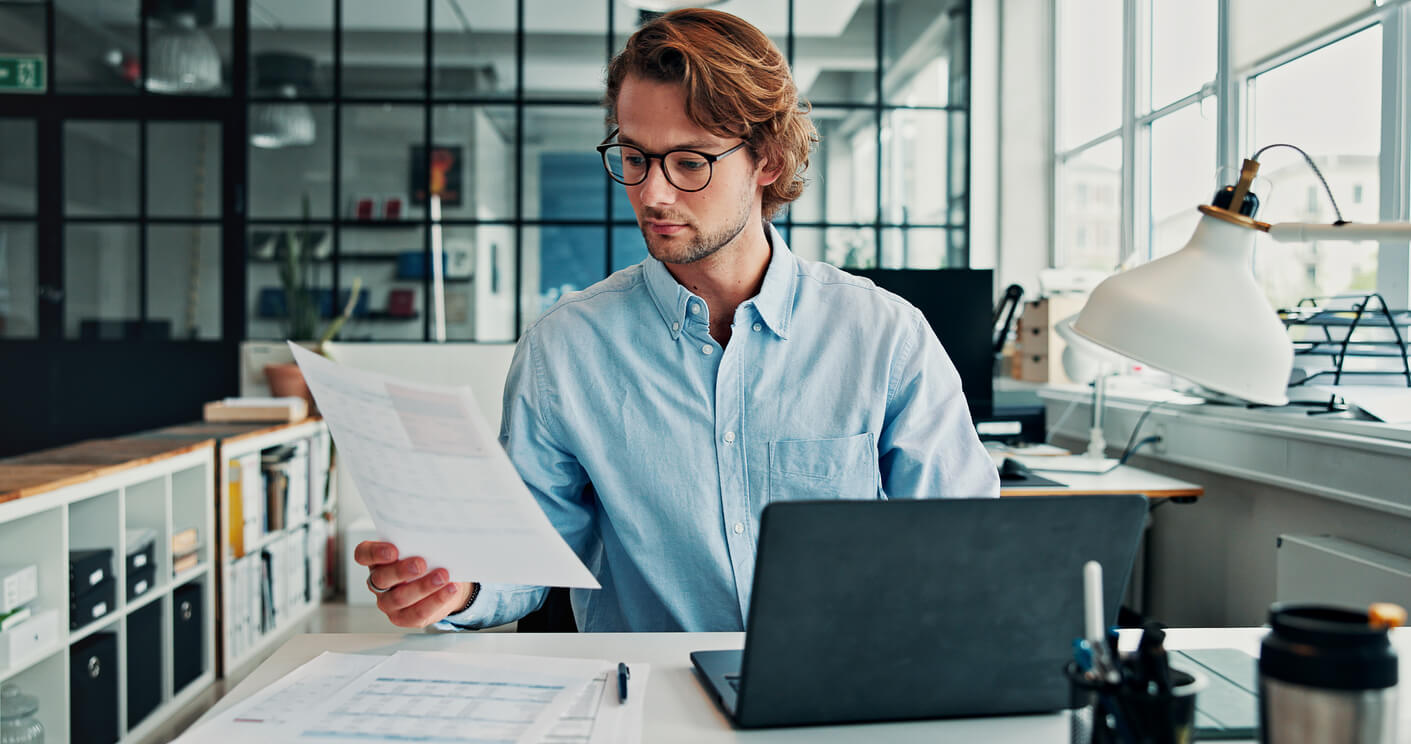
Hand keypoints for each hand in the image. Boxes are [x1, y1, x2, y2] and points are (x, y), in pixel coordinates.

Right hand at [354, 540, 475, 627]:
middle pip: (381, 578)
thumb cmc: (426, 559)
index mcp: (377, 560)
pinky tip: (449, 589)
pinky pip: (417, 613)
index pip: (363, 554)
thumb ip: (419, 542)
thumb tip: (434, 536)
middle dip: (401, 571)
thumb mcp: (420, 547)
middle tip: (421, 563)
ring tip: (442, 576)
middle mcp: (378, 582)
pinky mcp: (404, 617)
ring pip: (399, 598)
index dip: (375, 553)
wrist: (441, 582)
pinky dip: (436, 600)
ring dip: (422, 587)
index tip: (393, 550)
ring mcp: (388, 602)